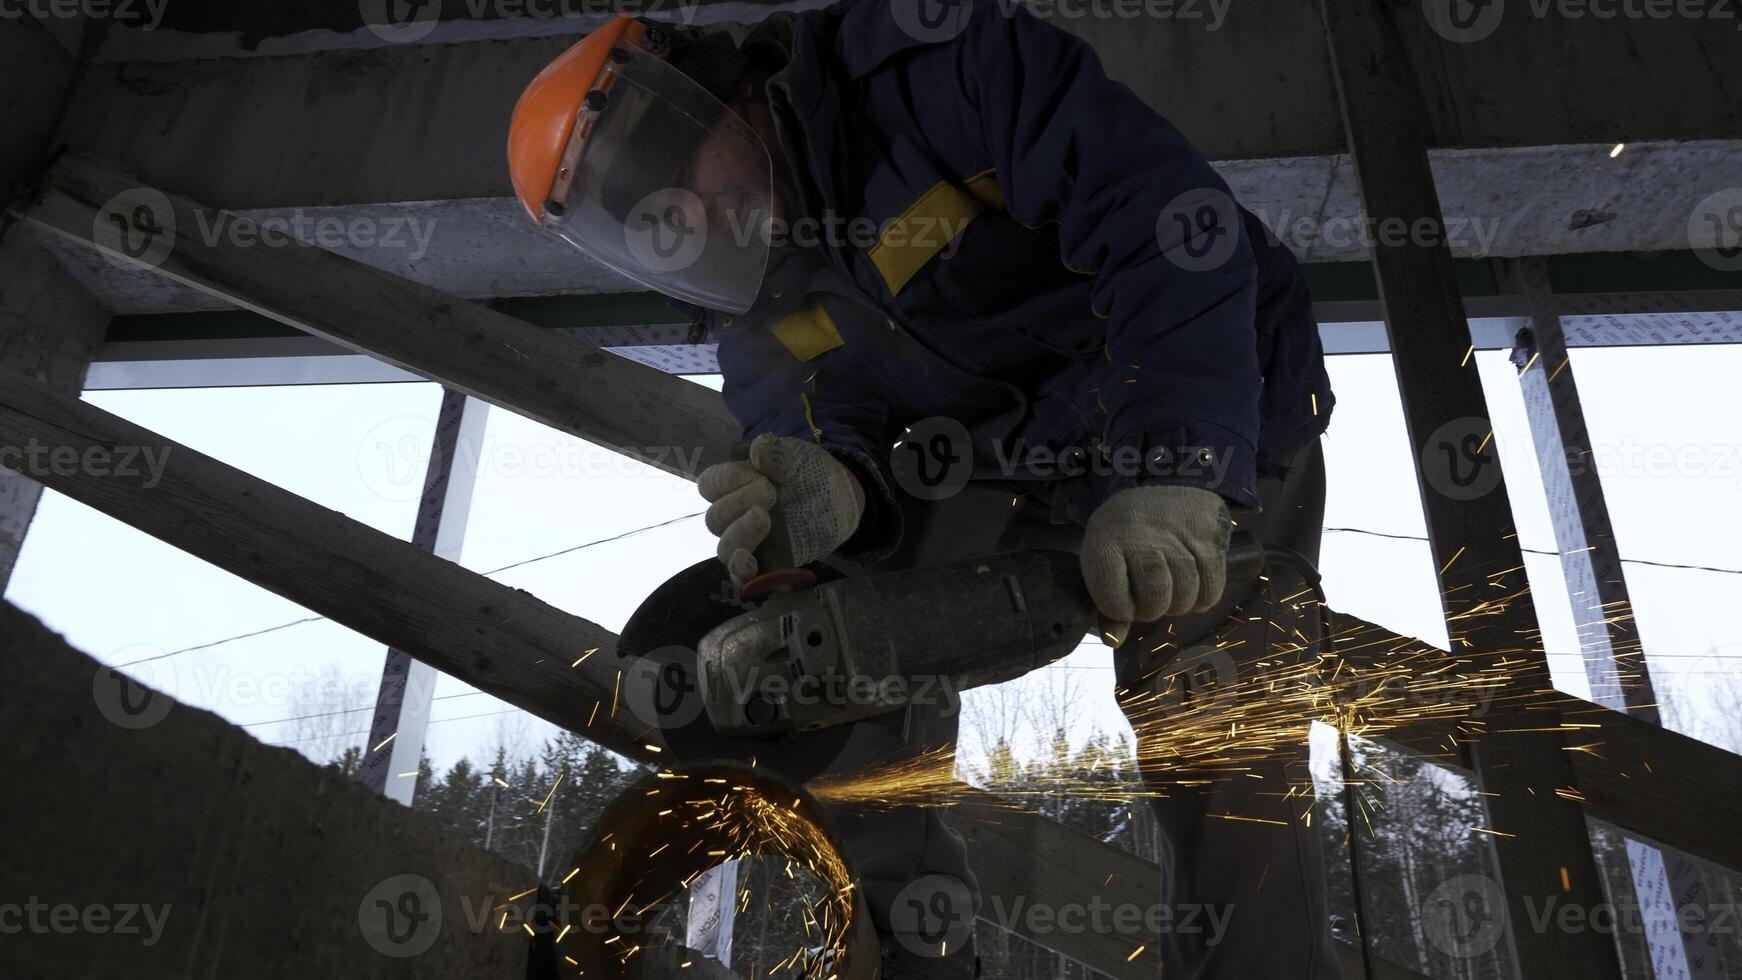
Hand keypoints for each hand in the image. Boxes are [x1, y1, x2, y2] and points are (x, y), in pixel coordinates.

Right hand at [698, 433, 863, 586]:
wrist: (838, 495)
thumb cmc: (805, 472)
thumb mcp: (795, 457)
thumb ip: (777, 453)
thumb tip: (760, 448)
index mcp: (731, 486)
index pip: (709, 485)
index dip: (728, 478)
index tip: (759, 471)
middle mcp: (733, 517)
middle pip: (715, 519)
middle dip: (738, 503)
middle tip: (771, 492)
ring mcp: (750, 543)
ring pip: (726, 550)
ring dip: (741, 537)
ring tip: (764, 519)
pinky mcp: (771, 564)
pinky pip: (753, 581)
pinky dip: (756, 582)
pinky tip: (767, 578)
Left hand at [1081, 485, 1230, 645]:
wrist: (1161, 482)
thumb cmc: (1126, 534)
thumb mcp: (1106, 559)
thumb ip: (1108, 603)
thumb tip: (1115, 641)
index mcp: (1104, 546)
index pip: (1114, 604)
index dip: (1123, 611)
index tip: (1125, 599)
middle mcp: (1140, 540)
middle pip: (1155, 603)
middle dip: (1154, 609)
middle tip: (1153, 595)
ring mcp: (1177, 538)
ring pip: (1185, 598)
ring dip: (1180, 603)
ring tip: (1173, 586)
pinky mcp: (1208, 537)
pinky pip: (1211, 589)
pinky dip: (1204, 596)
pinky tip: (1194, 585)